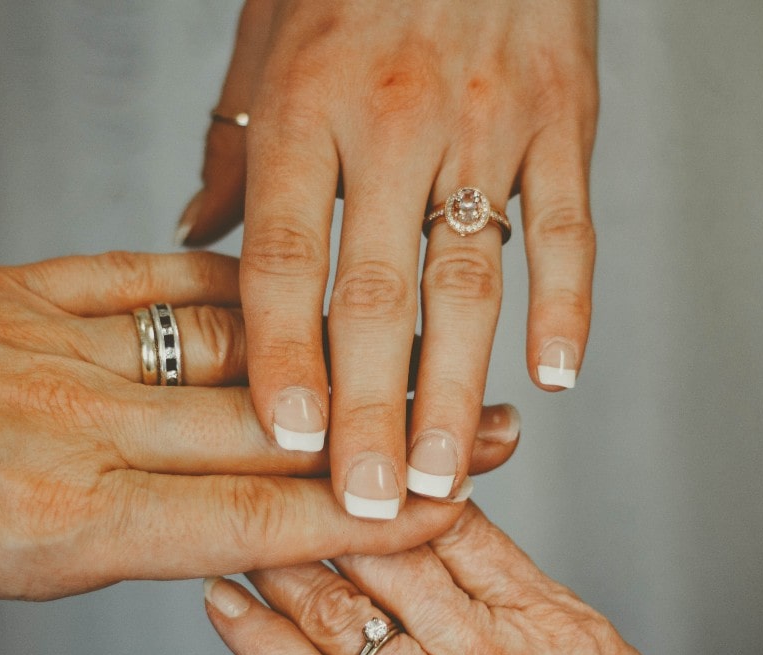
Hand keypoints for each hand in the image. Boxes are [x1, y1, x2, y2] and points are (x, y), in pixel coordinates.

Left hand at [0, 251, 520, 654]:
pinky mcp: (22, 288)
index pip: (244, 530)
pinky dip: (227, 284)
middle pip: (272, 439)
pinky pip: (150, 276)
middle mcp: (77, 430)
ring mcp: (56, 347)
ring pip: (233, 352)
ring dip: (335, 361)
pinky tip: (284, 287)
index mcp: (51, 526)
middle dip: (389, 439)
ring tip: (415, 358)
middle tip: (478, 433)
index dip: (355, 523)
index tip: (441, 512)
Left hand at [179, 0, 597, 517]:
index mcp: (308, 105)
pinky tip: (553, 377)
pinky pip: (567, 227)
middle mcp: (394, 121)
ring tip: (447, 472)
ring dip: (458, 389)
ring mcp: (486, 124)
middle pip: (377, 293)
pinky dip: (567, 306)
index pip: (287, 256)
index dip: (285, 355)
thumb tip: (195, 236)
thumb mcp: (268, 38)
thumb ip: (235, 145)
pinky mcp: (562, 119)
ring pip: (470, 281)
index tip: (286, 441)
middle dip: (371, 410)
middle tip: (369, 500)